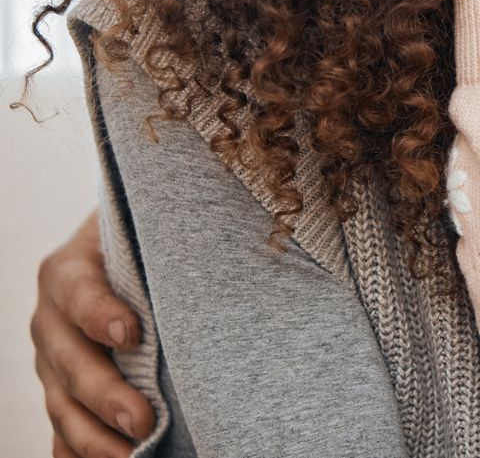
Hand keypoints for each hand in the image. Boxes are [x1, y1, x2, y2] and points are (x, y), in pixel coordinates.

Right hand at [31, 212, 154, 457]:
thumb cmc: (154, 236)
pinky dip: (78, 452)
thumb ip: (175, 239)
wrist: (133, 253)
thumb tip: (241, 243)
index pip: (78, 292)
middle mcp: (52, 319)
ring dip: (94, 438)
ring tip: (131, 457)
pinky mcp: (63, 392)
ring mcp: (54, 360)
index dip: (99, 313)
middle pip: (70, 361)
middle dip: (105, 395)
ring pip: (63, 405)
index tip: (131, 333)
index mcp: (69, 270)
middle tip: (143, 421)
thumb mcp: (154, 229)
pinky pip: (64, 430)